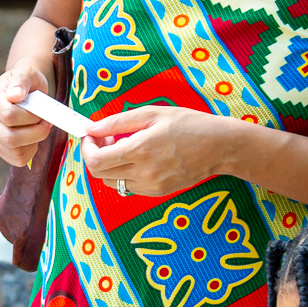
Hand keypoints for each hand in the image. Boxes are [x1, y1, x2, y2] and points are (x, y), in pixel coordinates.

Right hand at [0, 64, 53, 167]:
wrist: (24, 90)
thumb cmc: (27, 81)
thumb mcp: (28, 72)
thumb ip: (21, 80)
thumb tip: (15, 95)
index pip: (8, 116)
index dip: (30, 117)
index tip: (42, 111)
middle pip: (9, 138)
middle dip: (35, 132)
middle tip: (46, 123)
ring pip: (14, 151)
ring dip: (34, 142)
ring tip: (39, 128)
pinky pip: (17, 159)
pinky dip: (31, 151)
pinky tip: (33, 137)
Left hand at [81, 106, 233, 197]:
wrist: (220, 147)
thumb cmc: (189, 124)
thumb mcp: (152, 113)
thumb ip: (117, 122)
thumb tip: (91, 127)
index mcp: (141, 149)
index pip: (95, 160)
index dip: (86, 148)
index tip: (91, 136)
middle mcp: (144, 172)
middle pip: (100, 173)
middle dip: (96, 154)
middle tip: (108, 138)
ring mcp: (151, 186)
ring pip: (113, 182)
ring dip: (110, 165)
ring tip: (126, 147)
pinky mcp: (158, 193)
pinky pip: (129, 186)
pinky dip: (126, 173)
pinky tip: (140, 158)